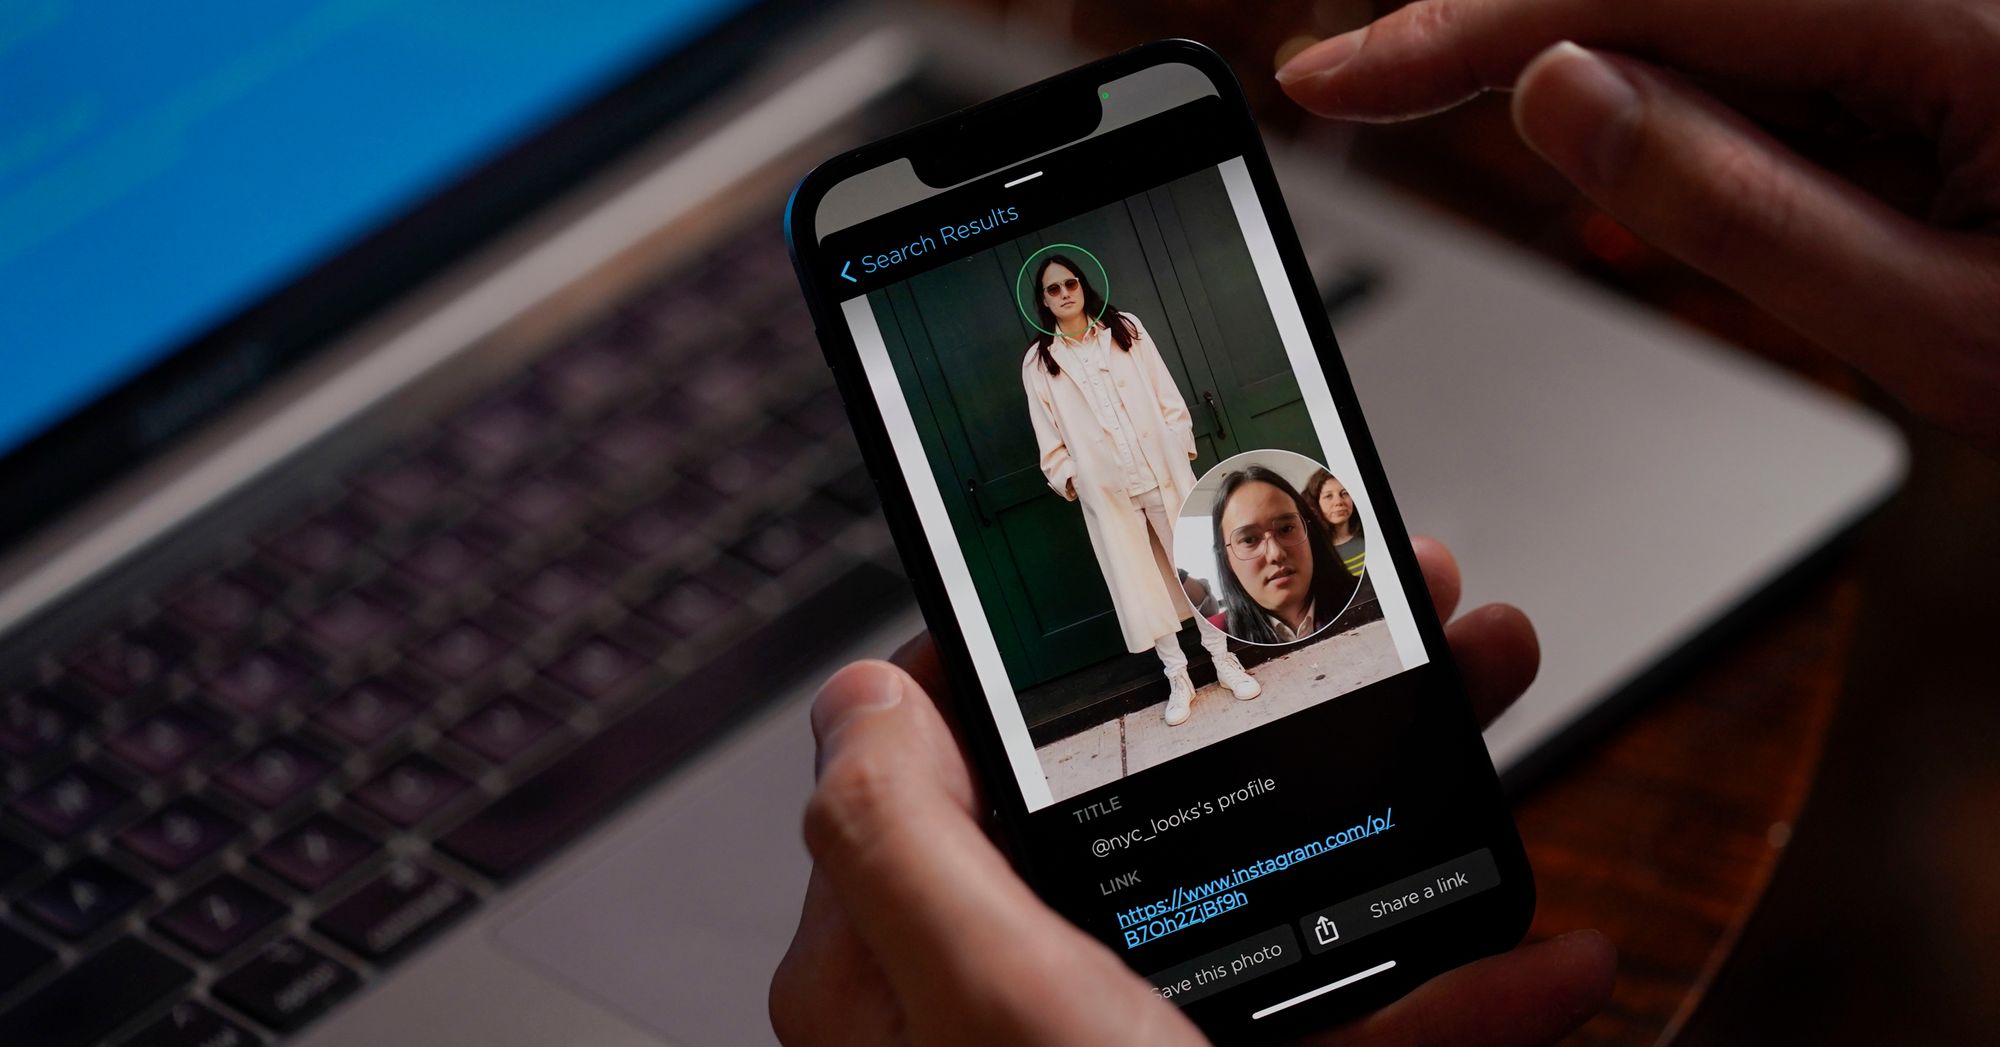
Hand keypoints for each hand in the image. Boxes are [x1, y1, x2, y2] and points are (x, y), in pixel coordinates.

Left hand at [770, 536, 1614, 1045]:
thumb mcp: (995, 1015)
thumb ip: (898, 846)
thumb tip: (853, 698)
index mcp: (906, 975)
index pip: (936, 767)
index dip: (1036, 659)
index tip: (1137, 581)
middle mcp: (1010, 1018)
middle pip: (1130, 808)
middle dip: (1264, 704)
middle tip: (1366, 622)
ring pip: (1259, 901)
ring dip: (1391, 806)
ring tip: (1480, 705)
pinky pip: (1351, 1043)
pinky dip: (1456, 1001)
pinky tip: (1548, 968)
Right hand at [1278, 0, 1999, 451]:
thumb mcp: (1931, 324)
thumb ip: (1732, 208)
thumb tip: (1556, 94)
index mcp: (1952, 13)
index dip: (1463, 26)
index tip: (1337, 75)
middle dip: (1494, 30)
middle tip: (1366, 93)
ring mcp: (1919, 2)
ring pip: (1690, 8)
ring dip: (1587, 78)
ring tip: (1527, 159)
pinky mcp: (1917, 29)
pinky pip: (1756, 39)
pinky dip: (1669, 99)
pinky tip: (1627, 156)